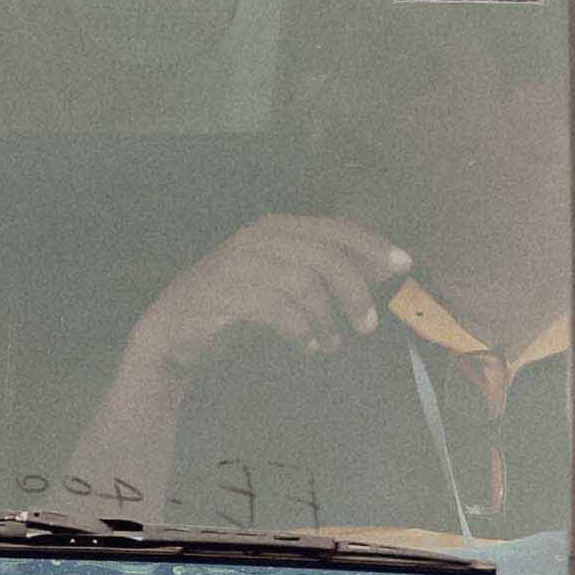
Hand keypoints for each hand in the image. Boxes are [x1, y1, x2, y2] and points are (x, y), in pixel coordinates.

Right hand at [68, 218, 408, 518]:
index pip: (333, 228)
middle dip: (354, 290)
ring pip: (302, 282)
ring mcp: (237, 265)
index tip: (403, 266)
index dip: (371, 245)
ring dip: (327, 318)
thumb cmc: (234, 309)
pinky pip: (276, 307)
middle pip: (322, 254)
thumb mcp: (283, 286)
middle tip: (369, 325)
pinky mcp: (223, 294)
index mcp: (274, 229)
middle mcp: (256, 239)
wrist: (171, 335)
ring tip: (333, 343)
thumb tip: (381, 274)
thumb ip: (323, 276)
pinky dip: (301, 330)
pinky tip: (309, 347)